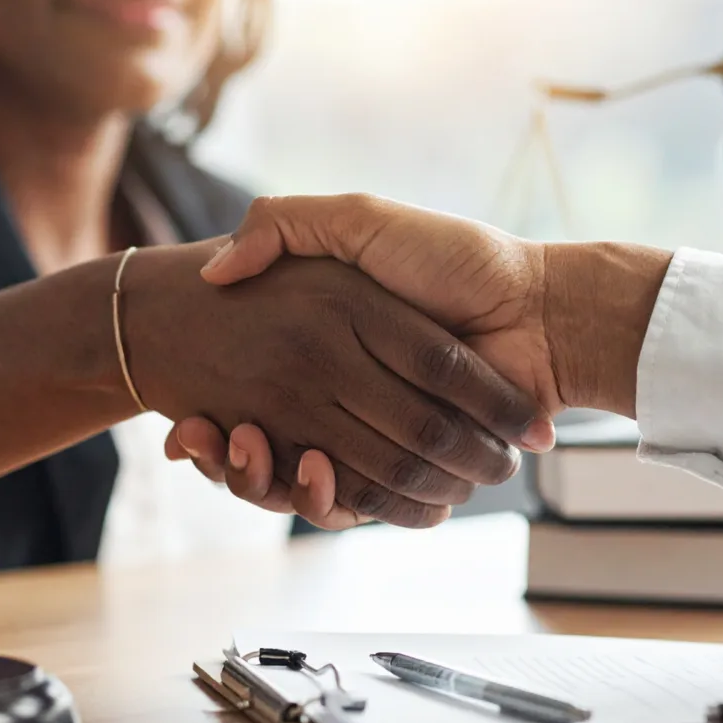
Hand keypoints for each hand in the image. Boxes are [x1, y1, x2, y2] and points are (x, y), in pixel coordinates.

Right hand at [190, 196, 671, 524]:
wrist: (538, 308)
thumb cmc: (453, 258)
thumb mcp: (359, 222)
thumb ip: (287, 226)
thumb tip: (216, 270)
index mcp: (331, 349)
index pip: (255, 397)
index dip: (213, 422)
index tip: (185, 425)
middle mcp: (347, 396)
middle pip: (268, 451)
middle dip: (230, 459)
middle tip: (194, 439)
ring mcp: (377, 435)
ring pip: (300, 483)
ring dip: (260, 481)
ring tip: (243, 447)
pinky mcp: (410, 467)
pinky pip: (355, 500)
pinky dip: (322, 501)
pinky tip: (304, 471)